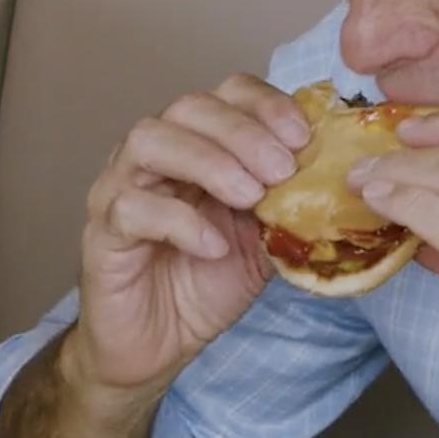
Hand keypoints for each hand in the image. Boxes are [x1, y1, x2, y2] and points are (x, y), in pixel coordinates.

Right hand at [71, 75, 308, 396]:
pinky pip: (130, 207)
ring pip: (149, 141)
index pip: (226, 93)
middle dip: (242, 132)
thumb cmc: (205, 283)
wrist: (158, 345)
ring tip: (249, 197)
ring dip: (208, 161)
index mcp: (197, 144)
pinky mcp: (102, 232)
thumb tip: (337, 178)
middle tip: (280, 170)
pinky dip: (179, 221)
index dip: (265, 105)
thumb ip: (289, 203)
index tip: (302, 137)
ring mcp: (120, 187)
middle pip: (188, 107)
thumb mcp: (264, 239)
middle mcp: (154, 155)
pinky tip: (214, 247)